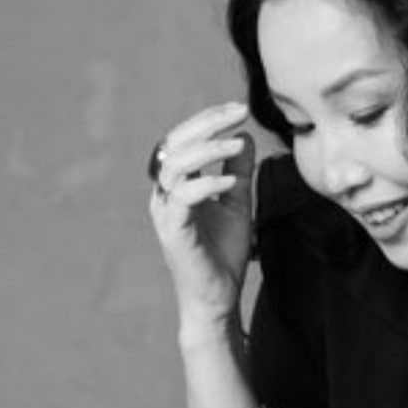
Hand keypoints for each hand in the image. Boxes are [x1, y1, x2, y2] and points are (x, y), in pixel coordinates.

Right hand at [147, 102, 255, 336]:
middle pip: (175, 143)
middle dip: (207, 123)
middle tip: (239, 112)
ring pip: (175, 165)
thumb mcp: (237, 203)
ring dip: (208, 149)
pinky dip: (207, 184)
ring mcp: (165, 211)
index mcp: (177, 184)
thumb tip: (242, 135)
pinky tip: (231, 182)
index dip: (209, 119)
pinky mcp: (172, 231)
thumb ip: (238, 170)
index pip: (184, 139)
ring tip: (235, 144)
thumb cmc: (224, 253)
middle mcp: (165, 194)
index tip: (240, 110)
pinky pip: (183, 197)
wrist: (218, 297)